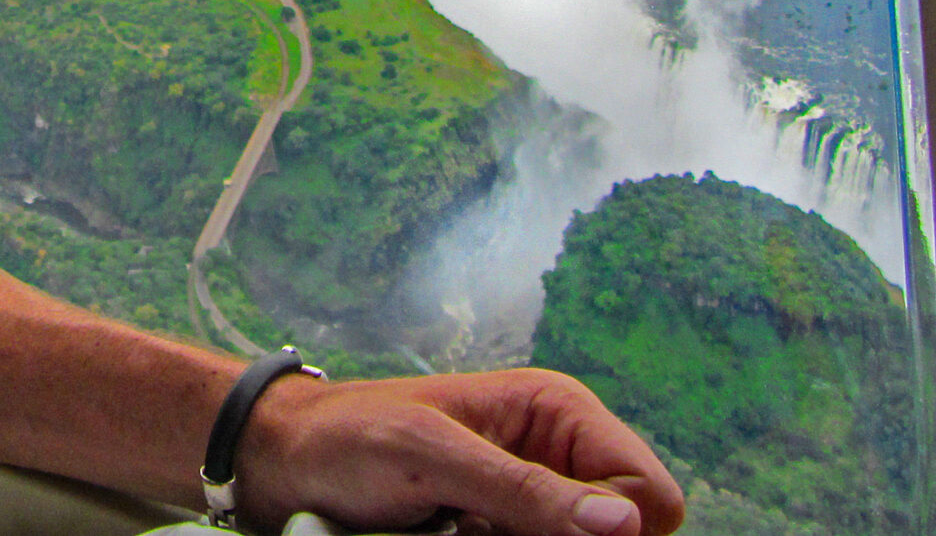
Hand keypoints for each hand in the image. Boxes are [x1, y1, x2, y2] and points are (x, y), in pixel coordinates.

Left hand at [240, 368, 684, 535]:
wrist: (286, 459)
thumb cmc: (350, 438)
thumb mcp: (431, 456)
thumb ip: (523, 488)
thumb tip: (624, 523)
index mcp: (558, 412)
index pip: (650, 497)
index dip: (611, 529)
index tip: (532, 528)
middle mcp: (559, 454)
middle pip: (622, 535)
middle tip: (483, 528)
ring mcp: (533, 499)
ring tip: (462, 532)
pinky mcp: (504, 530)